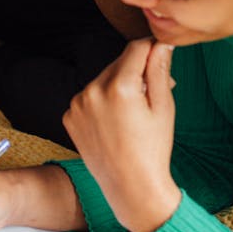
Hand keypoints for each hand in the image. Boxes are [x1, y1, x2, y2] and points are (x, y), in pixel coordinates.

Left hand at [63, 40, 180, 231]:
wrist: (131, 188)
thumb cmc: (153, 149)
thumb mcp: (163, 106)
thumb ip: (159, 69)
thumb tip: (161, 43)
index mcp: (119, 87)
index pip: (136, 48)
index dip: (151, 48)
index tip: (161, 52)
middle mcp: (92, 91)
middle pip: (118, 63)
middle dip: (136, 70)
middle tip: (153, 92)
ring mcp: (77, 104)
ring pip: (103, 79)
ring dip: (118, 85)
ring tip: (133, 113)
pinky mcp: (69, 116)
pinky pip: (89, 97)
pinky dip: (102, 102)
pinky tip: (115, 123)